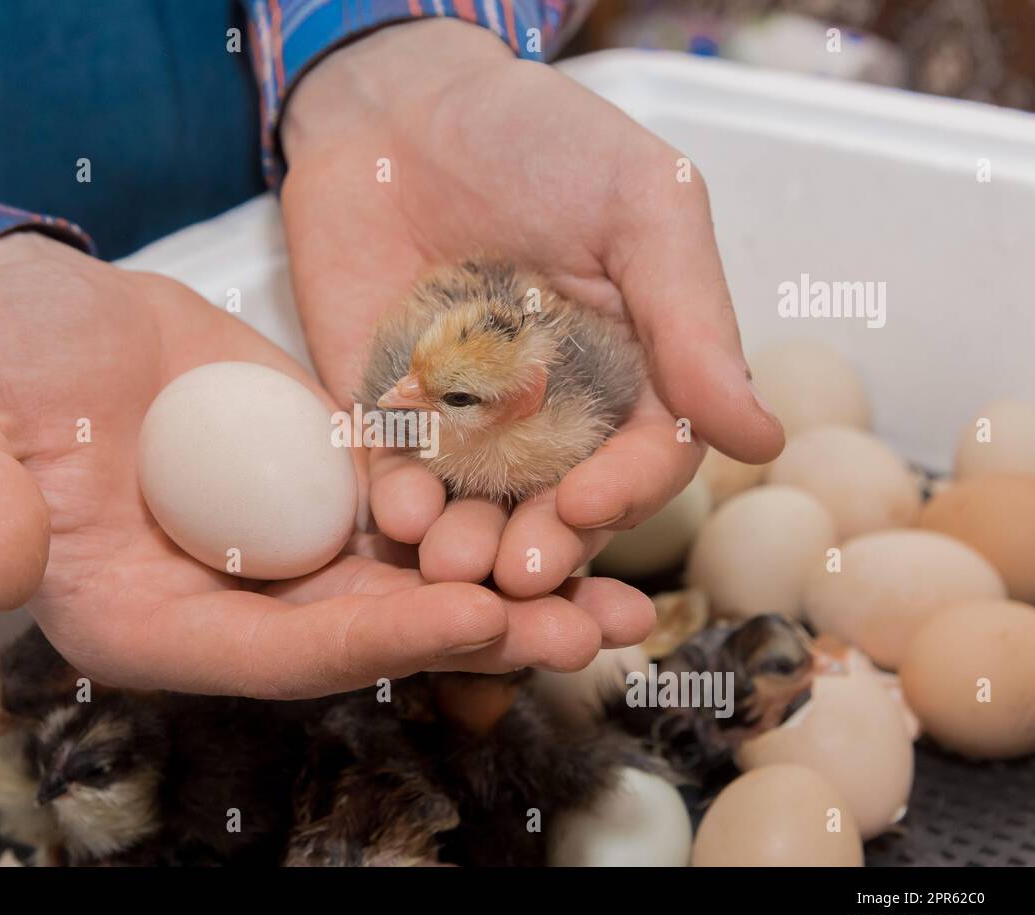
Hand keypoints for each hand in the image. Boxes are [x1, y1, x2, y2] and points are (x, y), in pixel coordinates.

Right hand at [0, 233, 651, 696]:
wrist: (28, 317)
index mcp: (142, 618)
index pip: (268, 652)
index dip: (370, 640)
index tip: (469, 617)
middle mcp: (227, 599)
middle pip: (364, 636)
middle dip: (476, 635)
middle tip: (584, 632)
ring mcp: (279, 546)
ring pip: (406, 584)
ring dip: (512, 594)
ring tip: (616, 594)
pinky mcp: (317, 485)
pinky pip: (408, 513)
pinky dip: (485, 520)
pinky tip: (570, 514)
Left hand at [280, 19, 783, 599]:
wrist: (398, 105)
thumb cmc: (539, 139)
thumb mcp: (642, 206)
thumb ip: (693, 322)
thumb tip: (764, 441)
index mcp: (632, 373)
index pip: (647, 456)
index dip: (627, 489)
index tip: (591, 502)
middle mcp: (553, 413)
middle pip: (561, 503)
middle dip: (547, 542)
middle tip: (522, 570)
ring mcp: (466, 420)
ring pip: (479, 508)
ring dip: (470, 545)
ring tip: (453, 565)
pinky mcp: (388, 413)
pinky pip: (395, 472)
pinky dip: (397, 501)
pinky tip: (397, 514)